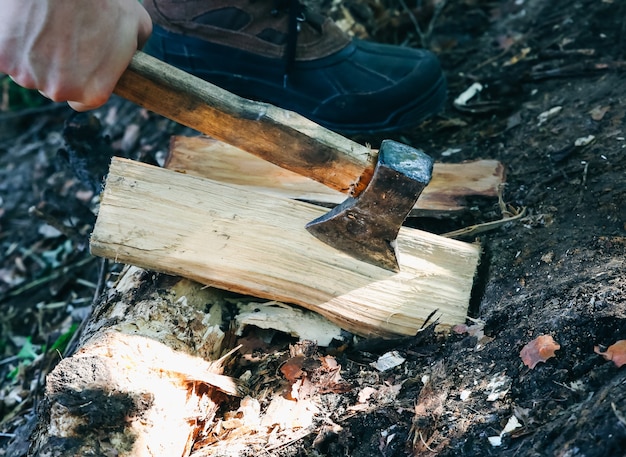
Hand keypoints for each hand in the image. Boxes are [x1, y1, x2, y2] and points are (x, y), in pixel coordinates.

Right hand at [0, 0, 151, 110]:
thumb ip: (134, 50)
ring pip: (29, 70)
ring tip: (48, 25)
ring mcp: (27, 75)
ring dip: (35, 54)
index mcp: (93, 92)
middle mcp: (59, 91)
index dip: (83, 80)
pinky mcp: (2, 56)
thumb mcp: (137, 25)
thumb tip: (132, 57)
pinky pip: (7, 55)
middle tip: (65, 36)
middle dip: (59, 67)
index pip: (83, 101)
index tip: (81, 62)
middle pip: (55, 86)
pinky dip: (13, 43)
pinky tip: (26, 23)